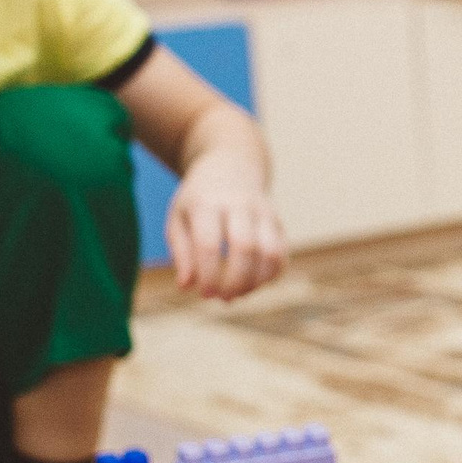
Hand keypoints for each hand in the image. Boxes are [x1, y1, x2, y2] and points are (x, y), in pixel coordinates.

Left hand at [165, 149, 287, 299]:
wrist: (232, 164)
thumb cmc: (199, 199)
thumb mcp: (179, 218)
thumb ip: (181, 252)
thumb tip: (187, 285)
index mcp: (207, 203)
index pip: (210, 243)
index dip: (209, 274)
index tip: (205, 293)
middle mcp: (238, 205)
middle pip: (245, 247)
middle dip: (237, 281)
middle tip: (224, 298)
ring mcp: (262, 212)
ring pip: (270, 252)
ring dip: (257, 281)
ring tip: (239, 293)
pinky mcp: (277, 221)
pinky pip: (282, 253)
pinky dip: (271, 275)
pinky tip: (254, 283)